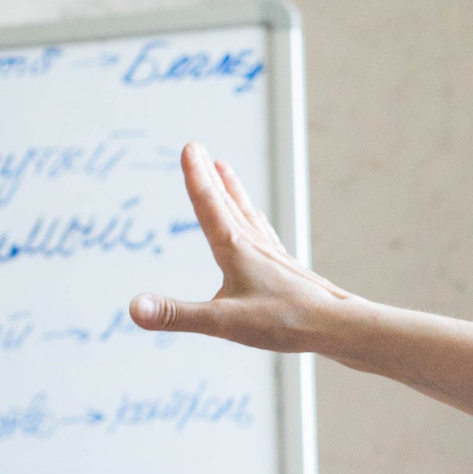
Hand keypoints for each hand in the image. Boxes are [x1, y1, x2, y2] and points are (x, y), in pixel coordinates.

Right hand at [130, 143, 357, 350]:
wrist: (339, 327)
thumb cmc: (285, 322)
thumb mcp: (223, 322)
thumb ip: (177, 315)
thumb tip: (133, 309)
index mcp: (235, 249)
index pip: (209, 205)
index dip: (196, 177)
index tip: (190, 146)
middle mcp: (255, 245)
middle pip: (227, 203)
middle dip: (209, 176)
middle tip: (199, 149)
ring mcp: (273, 256)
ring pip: (248, 214)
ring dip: (233, 191)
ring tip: (225, 172)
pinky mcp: (287, 270)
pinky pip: (265, 234)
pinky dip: (254, 219)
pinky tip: (258, 224)